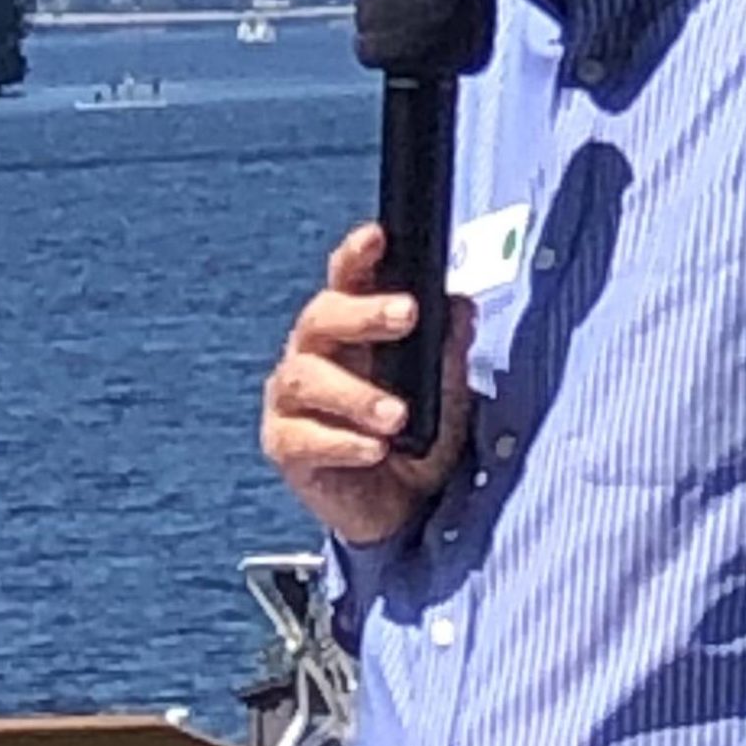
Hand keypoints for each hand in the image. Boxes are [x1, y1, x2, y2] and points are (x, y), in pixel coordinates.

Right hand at [261, 222, 474, 545]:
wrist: (404, 509)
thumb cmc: (418, 437)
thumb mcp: (446, 392)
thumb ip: (448, 350)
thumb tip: (460, 305)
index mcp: (349, 331)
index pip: (346, 281)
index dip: (356, 256)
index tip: (377, 236)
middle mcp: (312, 356)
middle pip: (319, 318)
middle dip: (361, 313)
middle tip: (405, 315)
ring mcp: (291, 401)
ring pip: (304, 378)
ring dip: (355, 393)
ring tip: (397, 416)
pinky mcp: (285, 446)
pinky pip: (302, 437)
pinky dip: (341, 442)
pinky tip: (375, 450)